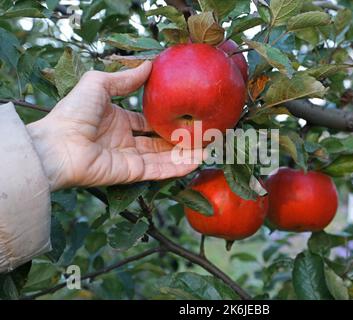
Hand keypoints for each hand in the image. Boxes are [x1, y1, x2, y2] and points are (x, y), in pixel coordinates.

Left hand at [27, 62, 200, 190]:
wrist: (56, 145)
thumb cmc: (73, 113)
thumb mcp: (98, 84)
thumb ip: (124, 78)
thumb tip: (149, 65)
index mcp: (116, 121)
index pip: (146, 122)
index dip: (165, 120)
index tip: (185, 116)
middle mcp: (124, 141)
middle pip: (158, 142)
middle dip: (179, 139)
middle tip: (202, 134)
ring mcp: (128, 159)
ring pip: (163, 157)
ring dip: (184, 154)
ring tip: (208, 149)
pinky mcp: (130, 174)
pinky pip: (158, 170)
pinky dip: (177, 167)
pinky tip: (196, 161)